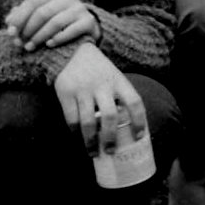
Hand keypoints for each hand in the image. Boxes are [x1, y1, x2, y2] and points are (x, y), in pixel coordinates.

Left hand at [6, 0, 98, 51]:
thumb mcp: (39, 15)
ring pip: (55, 23)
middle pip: (43, 13)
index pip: (33, 2)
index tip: (10, 33)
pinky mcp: (88, 21)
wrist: (84, 28)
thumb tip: (9, 21)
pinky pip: (71, 31)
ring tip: (30, 47)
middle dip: (28, 30)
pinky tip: (48, 45)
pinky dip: (58, 39)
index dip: (19, 18)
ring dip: (39, 37)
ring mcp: (80, 8)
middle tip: (20, 43)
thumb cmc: (55, 21)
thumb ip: (22, 16)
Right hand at [53, 42, 146, 156]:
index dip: (139, 121)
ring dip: (91, 141)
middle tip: (110, 151)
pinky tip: (79, 137)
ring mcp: (83, 89)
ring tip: (93, 152)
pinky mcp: (66, 92)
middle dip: (111, 138)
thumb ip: (119, 96)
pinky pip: (71, 118)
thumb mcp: (114, 77)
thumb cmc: (98, 71)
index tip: (139, 137)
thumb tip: (126, 128)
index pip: (135, 102)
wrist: (72, 52)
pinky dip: (75, 131)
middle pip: (110, 116)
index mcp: (119, 81)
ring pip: (89, 122)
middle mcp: (102, 85)